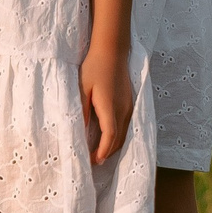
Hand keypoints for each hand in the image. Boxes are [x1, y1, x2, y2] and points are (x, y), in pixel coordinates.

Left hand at [80, 42, 131, 164]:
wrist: (112, 51)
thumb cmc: (94, 67)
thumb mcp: (83, 88)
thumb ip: (83, 110)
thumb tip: (81, 130)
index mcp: (110, 107)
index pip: (110, 137)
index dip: (102, 152)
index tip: (93, 161)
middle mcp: (123, 109)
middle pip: (119, 140)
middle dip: (107, 153)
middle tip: (93, 161)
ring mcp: (129, 106)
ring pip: (124, 134)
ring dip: (113, 146)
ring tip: (99, 153)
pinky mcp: (130, 102)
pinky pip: (126, 126)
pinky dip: (118, 136)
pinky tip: (108, 138)